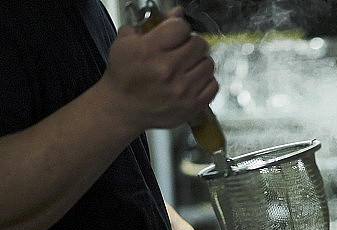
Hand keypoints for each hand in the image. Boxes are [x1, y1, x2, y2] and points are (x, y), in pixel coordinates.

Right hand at [99, 7, 218, 131]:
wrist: (122, 108)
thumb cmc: (124, 76)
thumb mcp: (127, 43)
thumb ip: (154, 24)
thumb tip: (177, 12)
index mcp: (150, 51)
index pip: (181, 26)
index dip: (178, 27)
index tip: (175, 34)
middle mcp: (167, 70)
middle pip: (199, 43)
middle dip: (191, 43)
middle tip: (182, 50)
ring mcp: (182, 90)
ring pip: (208, 63)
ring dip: (199, 62)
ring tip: (186, 66)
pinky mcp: (191, 106)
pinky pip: (213, 84)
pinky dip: (205, 80)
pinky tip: (192, 80)